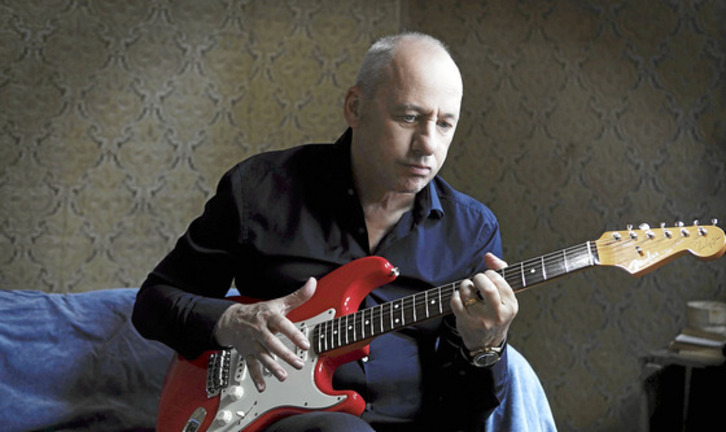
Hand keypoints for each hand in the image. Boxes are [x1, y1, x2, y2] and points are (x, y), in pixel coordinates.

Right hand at [213, 277, 316, 391]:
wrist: (231, 320)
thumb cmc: (259, 312)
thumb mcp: (278, 303)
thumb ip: (297, 296)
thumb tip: (312, 283)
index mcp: (268, 317)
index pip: (282, 325)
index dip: (293, 334)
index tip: (305, 344)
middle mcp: (259, 330)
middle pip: (272, 343)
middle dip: (285, 355)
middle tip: (298, 363)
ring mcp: (252, 343)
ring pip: (262, 356)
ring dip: (272, 367)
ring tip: (283, 376)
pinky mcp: (247, 353)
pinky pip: (251, 366)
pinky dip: (256, 377)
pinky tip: (262, 386)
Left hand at [450, 253, 517, 350]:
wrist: (485, 343)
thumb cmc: (495, 313)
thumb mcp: (505, 297)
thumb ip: (501, 271)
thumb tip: (488, 256)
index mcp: (511, 306)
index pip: (500, 281)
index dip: (490, 273)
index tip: (487, 275)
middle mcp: (498, 314)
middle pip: (486, 287)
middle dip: (478, 278)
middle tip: (477, 280)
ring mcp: (481, 320)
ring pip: (468, 292)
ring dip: (465, 285)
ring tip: (468, 289)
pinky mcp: (466, 323)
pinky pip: (456, 301)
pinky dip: (455, 295)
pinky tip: (460, 298)